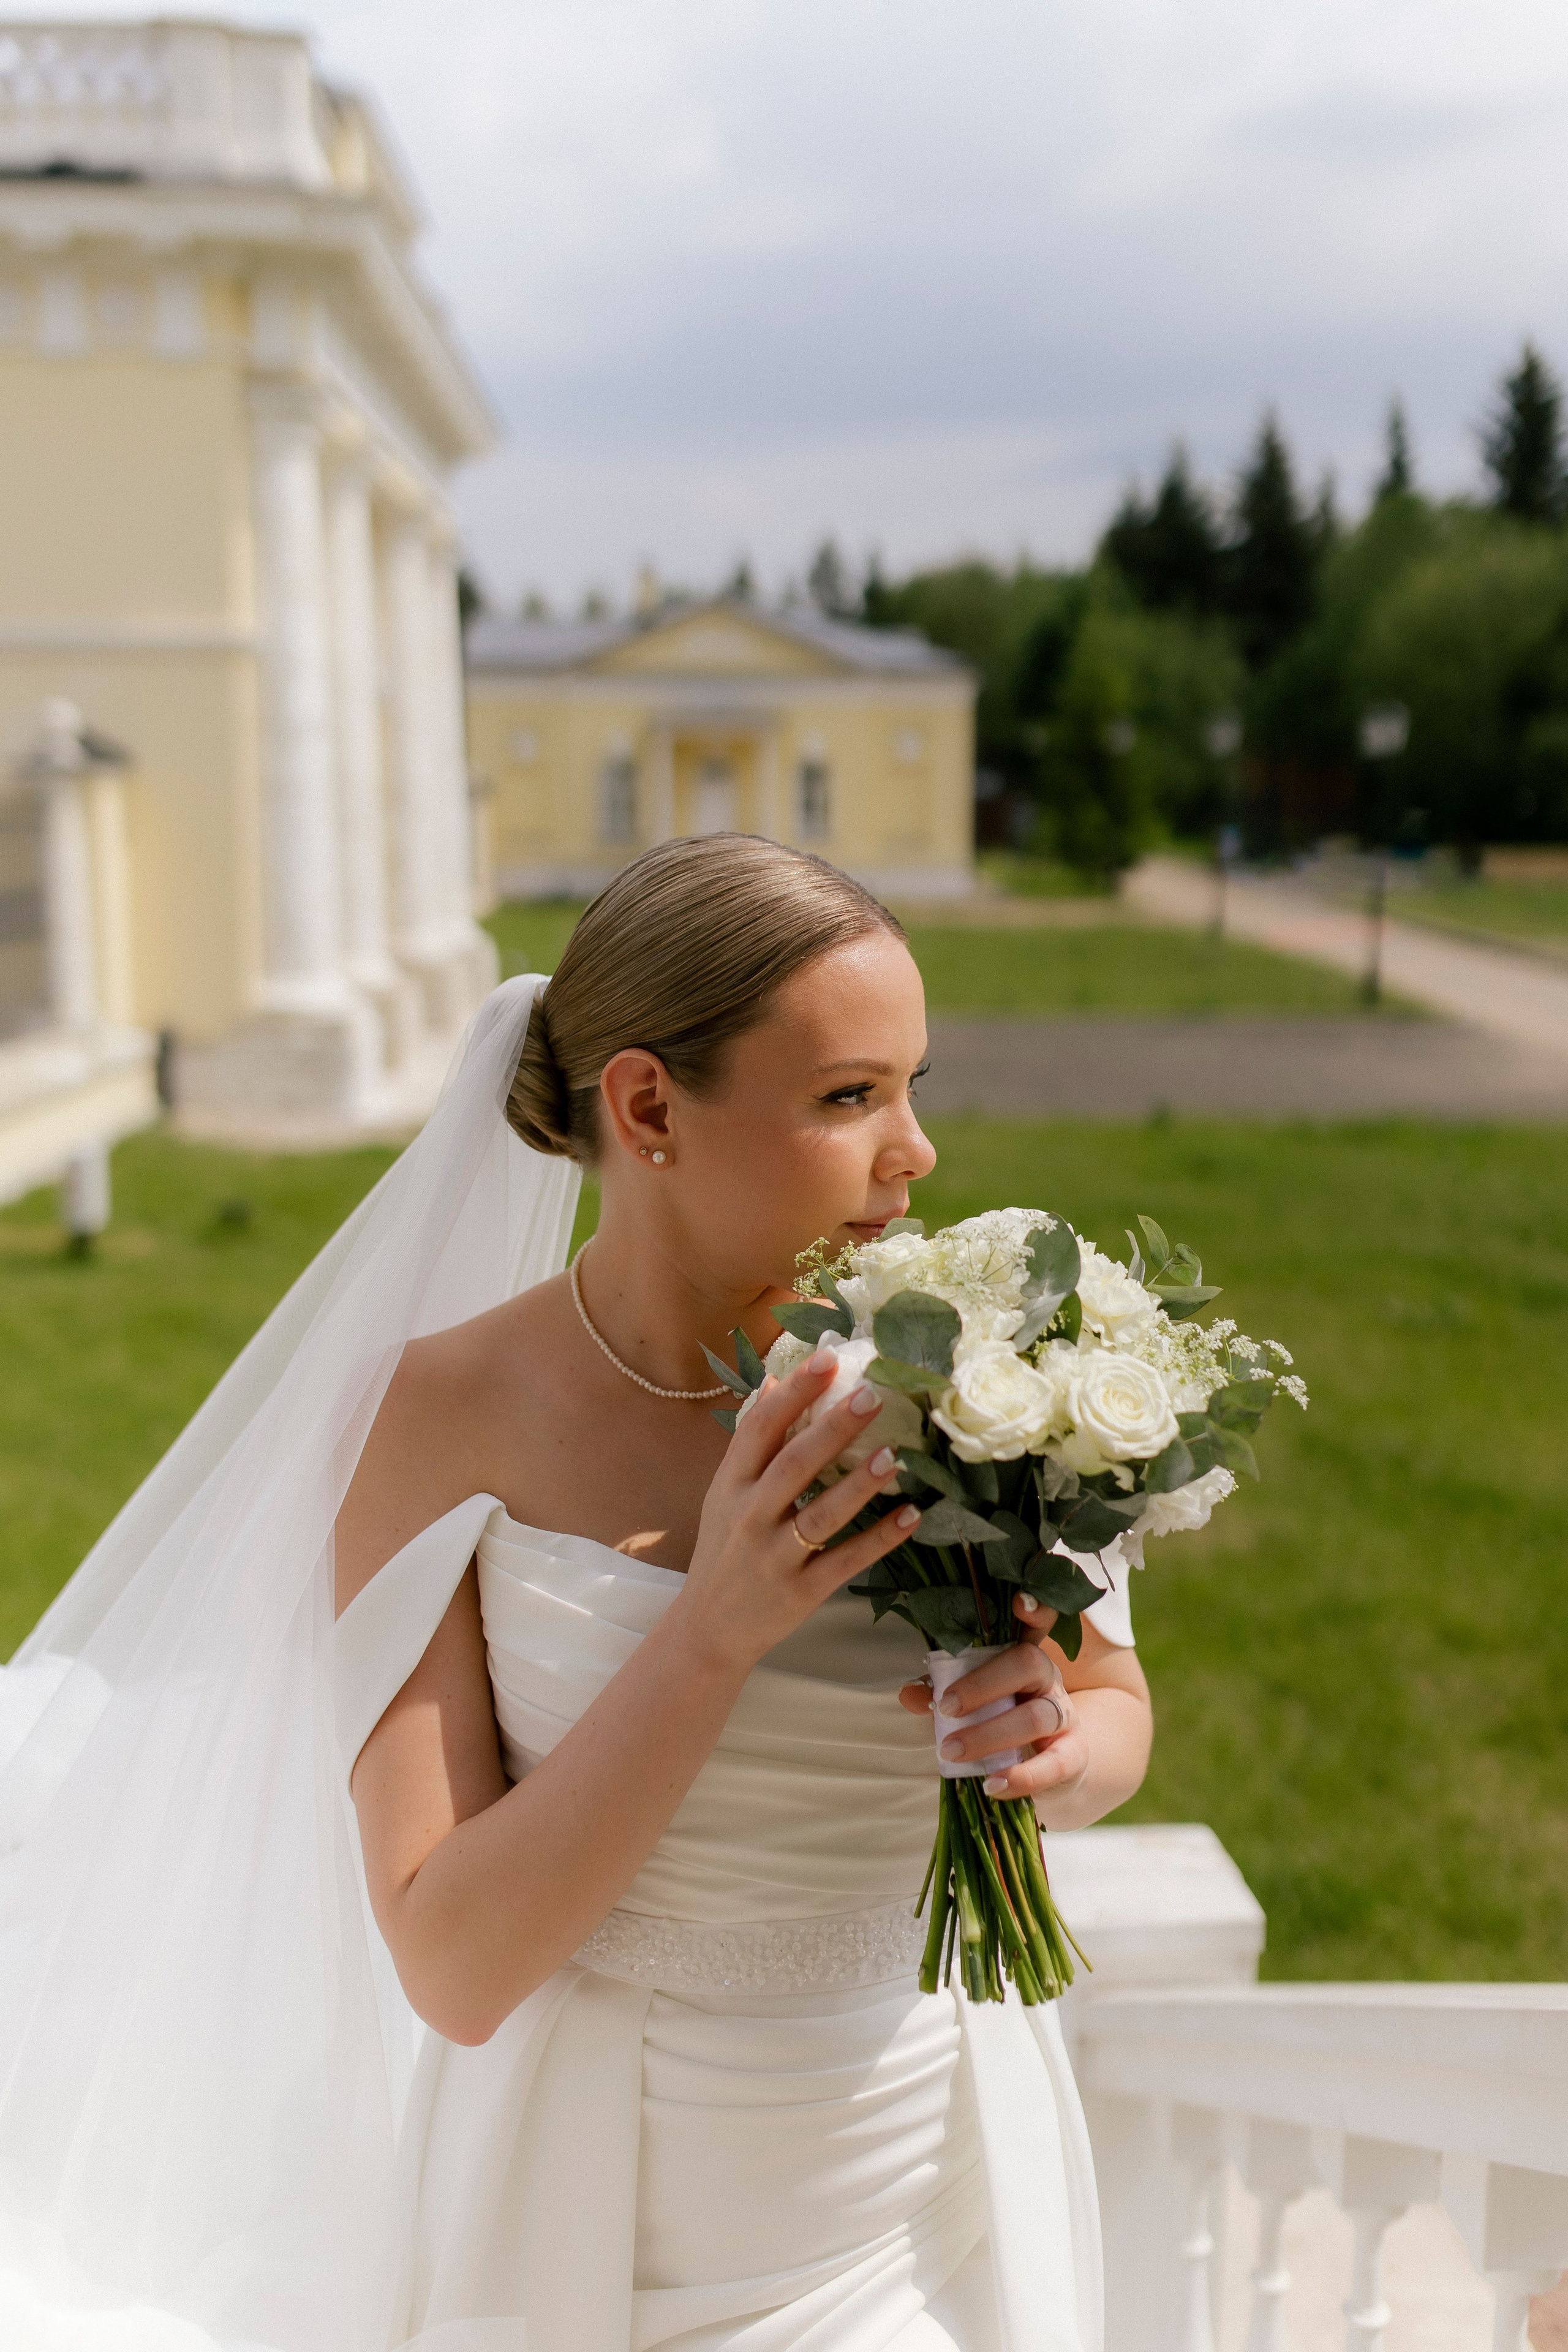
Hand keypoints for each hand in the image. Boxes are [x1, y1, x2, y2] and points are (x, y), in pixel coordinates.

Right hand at [673, 1353, 920, 1676]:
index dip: (794, 1392)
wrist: (706, 1630)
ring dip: (858, 1484)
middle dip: (832, 1428)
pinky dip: (878, 1539)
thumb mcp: (723, 1494)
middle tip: (870, 1394)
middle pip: (793, 1464)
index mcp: (730, 1486)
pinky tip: (910, 1516)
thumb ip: (749, 1443)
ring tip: (892, 1455)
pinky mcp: (801, 1592)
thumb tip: (772, 1383)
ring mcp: (775, 1557)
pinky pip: (845, 1561)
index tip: (826, 1359)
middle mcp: (749, 1517)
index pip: (760, 1429)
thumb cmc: (723, 1552)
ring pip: (821, 1515)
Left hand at [897, 1591, 1087, 1803]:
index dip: (1034, 1610)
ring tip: (951, 1751)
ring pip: (1035, 1716)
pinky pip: (1054, 1764)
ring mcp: (1064, 1716)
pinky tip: (992, 1785)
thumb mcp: (969, 1707)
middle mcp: (1048, 1679)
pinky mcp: (1073, 1755)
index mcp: (1021, 1658)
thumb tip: (909, 1693)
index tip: (1018, 1601)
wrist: (1049, 1768)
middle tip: (944, 1707)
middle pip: (1027, 1664)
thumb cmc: (1001, 1724)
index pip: (1034, 1623)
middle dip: (982, 1685)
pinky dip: (1022, 1776)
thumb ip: (940, 1695)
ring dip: (989, 1735)